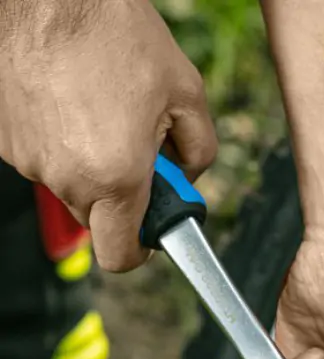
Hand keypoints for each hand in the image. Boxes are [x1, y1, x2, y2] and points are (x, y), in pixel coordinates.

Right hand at [0, 0, 216, 270]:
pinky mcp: (6, 140)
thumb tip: (188, 178)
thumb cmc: (114, 33)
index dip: (141, 249)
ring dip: (95, 164)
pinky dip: (66, 144)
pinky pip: (47, 160)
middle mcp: (67, 177)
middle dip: (125, 195)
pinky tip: (75, 103)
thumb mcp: (186, 93)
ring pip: (73, 187)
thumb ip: (199, 152)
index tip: (153, 231)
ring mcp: (28, 160)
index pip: (122, 255)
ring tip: (105, 110)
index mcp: (115, 176)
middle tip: (139, 150)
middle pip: (101, 219)